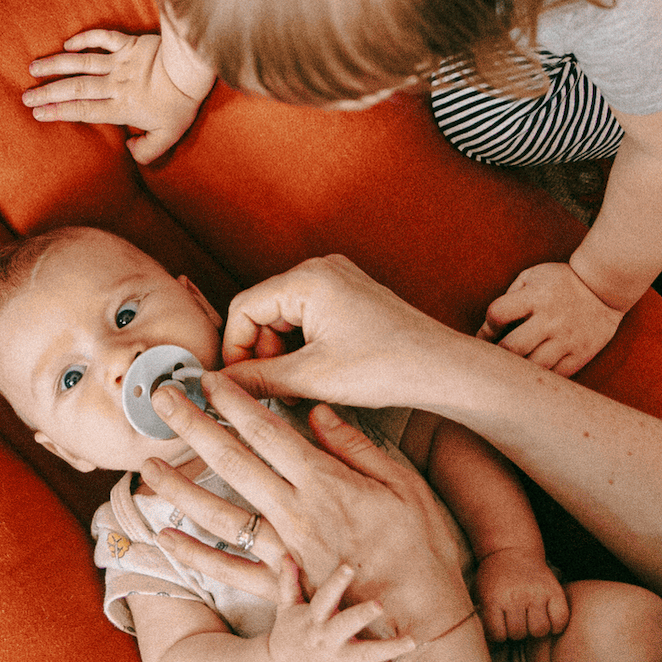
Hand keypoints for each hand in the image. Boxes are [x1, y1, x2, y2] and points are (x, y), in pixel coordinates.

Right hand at [21, 28, 206, 164]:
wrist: (193, 69)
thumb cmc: (182, 104)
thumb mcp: (168, 137)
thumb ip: (148, 151)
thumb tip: (130, 150)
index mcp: (121, 107)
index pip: (84, 110)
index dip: (59, 111)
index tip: (38, 113)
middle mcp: (115, 84)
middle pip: (75, 87)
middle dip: (48, 92)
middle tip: (26, 96)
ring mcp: (120, 62)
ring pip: (82, 62)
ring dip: (56, 65)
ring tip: (34, 68)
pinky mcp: (129, 44)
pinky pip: (103, 38)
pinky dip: (85, 39)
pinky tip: (68, 44)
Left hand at [140, 376, 470, 636]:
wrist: (423, 619)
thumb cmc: (420, 548)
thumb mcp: (402, 484)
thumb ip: (356, 447)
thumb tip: (317, 412)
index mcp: (325, 482)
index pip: (268, 432)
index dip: (234, 402)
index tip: (206, 379)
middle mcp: (295, 513)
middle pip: (232, 462)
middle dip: (193, 427)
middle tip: (160, 400)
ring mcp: (284, 551)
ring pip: (219, 513)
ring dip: (179, 488)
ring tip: (146, 465)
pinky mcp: (282, 587)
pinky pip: (229, 569)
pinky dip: (194, 553)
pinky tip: (164, 536)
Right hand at [215, 254, 467, 409]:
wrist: (442, 369)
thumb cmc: (388, 366)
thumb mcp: (312, 377)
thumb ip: (257, 379)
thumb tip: (220, 386)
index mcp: (307, 279)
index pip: (244, 308)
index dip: (234, 349)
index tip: (237, 383)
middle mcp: (320, 270)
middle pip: (263, 312)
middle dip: (261, 354)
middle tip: (273, 391)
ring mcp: (337, 281)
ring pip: (285, 319)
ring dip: (282, 355)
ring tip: (298, 389)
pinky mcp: (349, 297)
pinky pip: (308, 319)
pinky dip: (303, 349)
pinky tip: (315, 376)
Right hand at [262, 558, 414, 661]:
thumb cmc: (287, 636)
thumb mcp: (286, 608)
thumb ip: (289, 583)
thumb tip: (287, 556)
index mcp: (313, 619)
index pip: (324, 598)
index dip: (336, 583)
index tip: (348, 568)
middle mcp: (326, 639)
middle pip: (346, 626)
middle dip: (363, 615)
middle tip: (380, 604)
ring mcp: (337, 660)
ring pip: (365, 656)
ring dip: (389, 649)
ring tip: (412, 641)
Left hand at [475, 545, 568, 642]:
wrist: (510, 549)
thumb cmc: (493, 579)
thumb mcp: (480, 596)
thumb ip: (482, 623)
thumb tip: (487, 653)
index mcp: (494, 598)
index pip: (498, 634)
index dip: (498, 633)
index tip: (498, 624)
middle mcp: (516, 596)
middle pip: (519, 633)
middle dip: (516, 630)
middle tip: (515, 618)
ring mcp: (537, 593)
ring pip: (540, 631)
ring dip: (534, 629)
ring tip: (529, 617)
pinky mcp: (554, 590)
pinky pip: (560, 620)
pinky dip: (555, 624)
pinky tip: (547, 617)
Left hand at [480, 262, 623, 376]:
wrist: (604, 288)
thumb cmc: (561, 282)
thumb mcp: (533, 276)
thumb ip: (510, 296)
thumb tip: (491, 326)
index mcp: (535, 297)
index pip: (498, 314)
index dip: (486, 327)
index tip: (487, 333)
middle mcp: (550, 319)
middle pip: (512, 347)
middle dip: (496, 354)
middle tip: (492, 357)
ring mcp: (567, 339)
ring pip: (533, 366)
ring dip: (517, 369)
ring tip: (511, 366)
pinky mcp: (580, 354)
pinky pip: (554, 375)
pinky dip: (540, 377)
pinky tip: (533, 372)